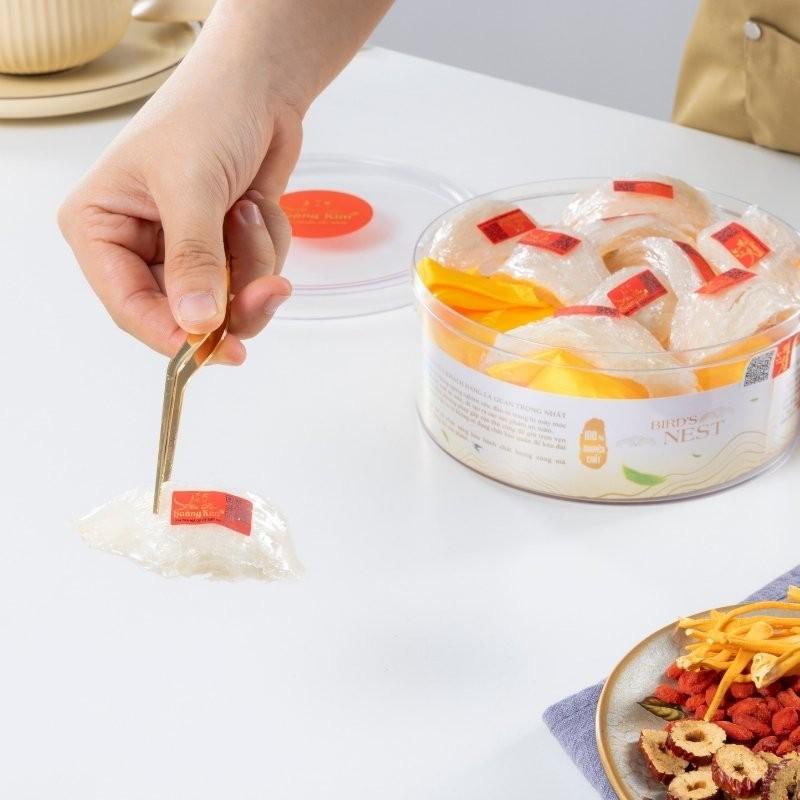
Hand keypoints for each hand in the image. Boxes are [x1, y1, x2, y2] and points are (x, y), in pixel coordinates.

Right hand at [59, 25, 300, 363]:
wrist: (258, 85)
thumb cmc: (205, 113)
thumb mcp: (191, 186)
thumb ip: (193, 259)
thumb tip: (196, 323)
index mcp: (101, 227)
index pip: (128, 306)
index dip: (172, 334)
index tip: (216, 349)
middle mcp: (139, 246)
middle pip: (185, 314)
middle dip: (233, 299)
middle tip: (268, 288)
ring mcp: (186, 251)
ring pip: (229, 302)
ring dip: (255, 263)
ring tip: (250, 209)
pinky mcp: (225, 249)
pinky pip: (256, 278)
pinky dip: (268, 246)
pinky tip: (258, 204)